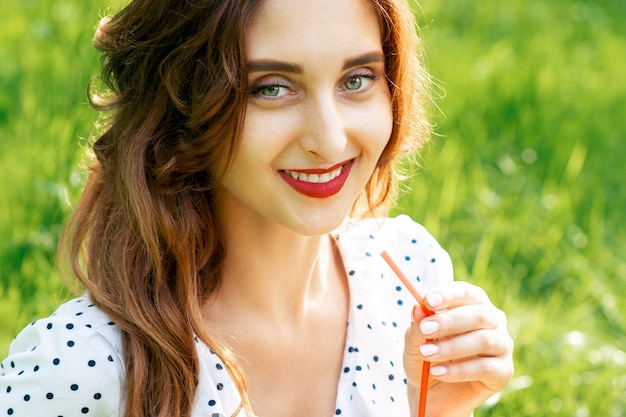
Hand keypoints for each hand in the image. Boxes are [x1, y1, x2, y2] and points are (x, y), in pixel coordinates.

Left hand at [403, 281, 513, 416]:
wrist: (434, 394)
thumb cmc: (426, 358)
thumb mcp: (414, 342)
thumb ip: (417, 326)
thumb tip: (418, 309)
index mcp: (472, 304)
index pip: (466, 292)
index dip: (448, 295)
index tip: (428, 301)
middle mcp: (492, 320)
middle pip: (478, 314)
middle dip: (449, 321)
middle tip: (425, 329)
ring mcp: (502, 345)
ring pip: (483, 340)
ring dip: (451, 347)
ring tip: (426, 354)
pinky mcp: (503, 371)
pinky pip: (484, 367)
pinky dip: (457, 370)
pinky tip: (437, 371)